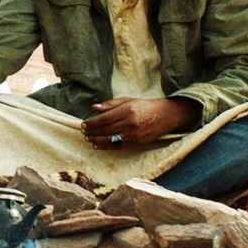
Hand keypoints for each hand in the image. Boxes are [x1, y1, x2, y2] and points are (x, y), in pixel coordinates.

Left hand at [80, 97, 200, 148]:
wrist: (164, 116)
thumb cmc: (144, 106)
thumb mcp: (127, 100)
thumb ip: (110, 104)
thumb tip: (93, 108)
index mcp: (128, 111)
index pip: (105, 118)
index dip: (92, 122)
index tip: (84, 124)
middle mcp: (130, 123)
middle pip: (106, 129)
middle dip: (92, 131)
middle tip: (83, 131)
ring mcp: (134, 135)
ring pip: (110, 139)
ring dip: (96, 140)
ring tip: (88, 138)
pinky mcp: (136, 143)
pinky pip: (117, 146)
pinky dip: (105, 146)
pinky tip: (97, 145)